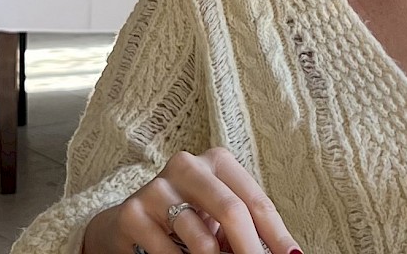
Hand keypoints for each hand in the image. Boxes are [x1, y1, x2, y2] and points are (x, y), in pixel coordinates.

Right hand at [84, 148, 300, 253]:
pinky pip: (169, 253)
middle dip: (250, 251)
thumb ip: (249, 233)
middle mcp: (187, 166)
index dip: (278, 236)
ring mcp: (157, 188)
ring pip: (201, 239)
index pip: (257, 202)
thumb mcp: (220, 221)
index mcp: (218, 162)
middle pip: (232, 211)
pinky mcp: (132, 213)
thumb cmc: (188, 222)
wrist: (128, 225)